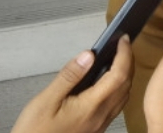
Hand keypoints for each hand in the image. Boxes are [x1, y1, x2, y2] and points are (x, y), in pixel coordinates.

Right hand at [11, 36, 132, 132]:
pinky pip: (115, 106)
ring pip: (123, 96)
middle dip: (128, 62)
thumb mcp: (46, 100)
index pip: (119, 75)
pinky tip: (106, 84)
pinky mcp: (96, 129)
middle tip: (121, 45)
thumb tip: (88, 55)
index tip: (123, 39)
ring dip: (125, 76)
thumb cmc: (34, 132)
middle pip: (125, 84)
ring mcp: (100, 124)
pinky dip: (118, 89)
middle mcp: (101, 116)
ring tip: (116, 60)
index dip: (124, 54)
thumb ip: (69, 76)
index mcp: (91, 106)